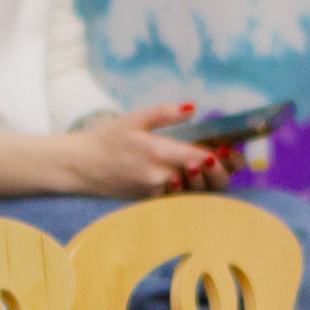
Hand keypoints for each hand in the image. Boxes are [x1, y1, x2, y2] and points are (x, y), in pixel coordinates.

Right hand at [60, 104, 221, 198]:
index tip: (226, 149)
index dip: (218, 156)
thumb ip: (165, 113)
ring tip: (210, 166)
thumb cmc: (107, 139)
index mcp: (157, 152)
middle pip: (203, 180)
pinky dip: (190, 188)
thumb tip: (192, 108)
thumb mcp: (135, 119)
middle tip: (222, 160)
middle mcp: (160, 176)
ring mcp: (157, 192)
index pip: (198, 157)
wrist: (82, 167)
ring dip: (206, 181)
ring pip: (193, 192)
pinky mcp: (152, 201)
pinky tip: (194, 177)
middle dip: (218, 172)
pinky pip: (179, 197)